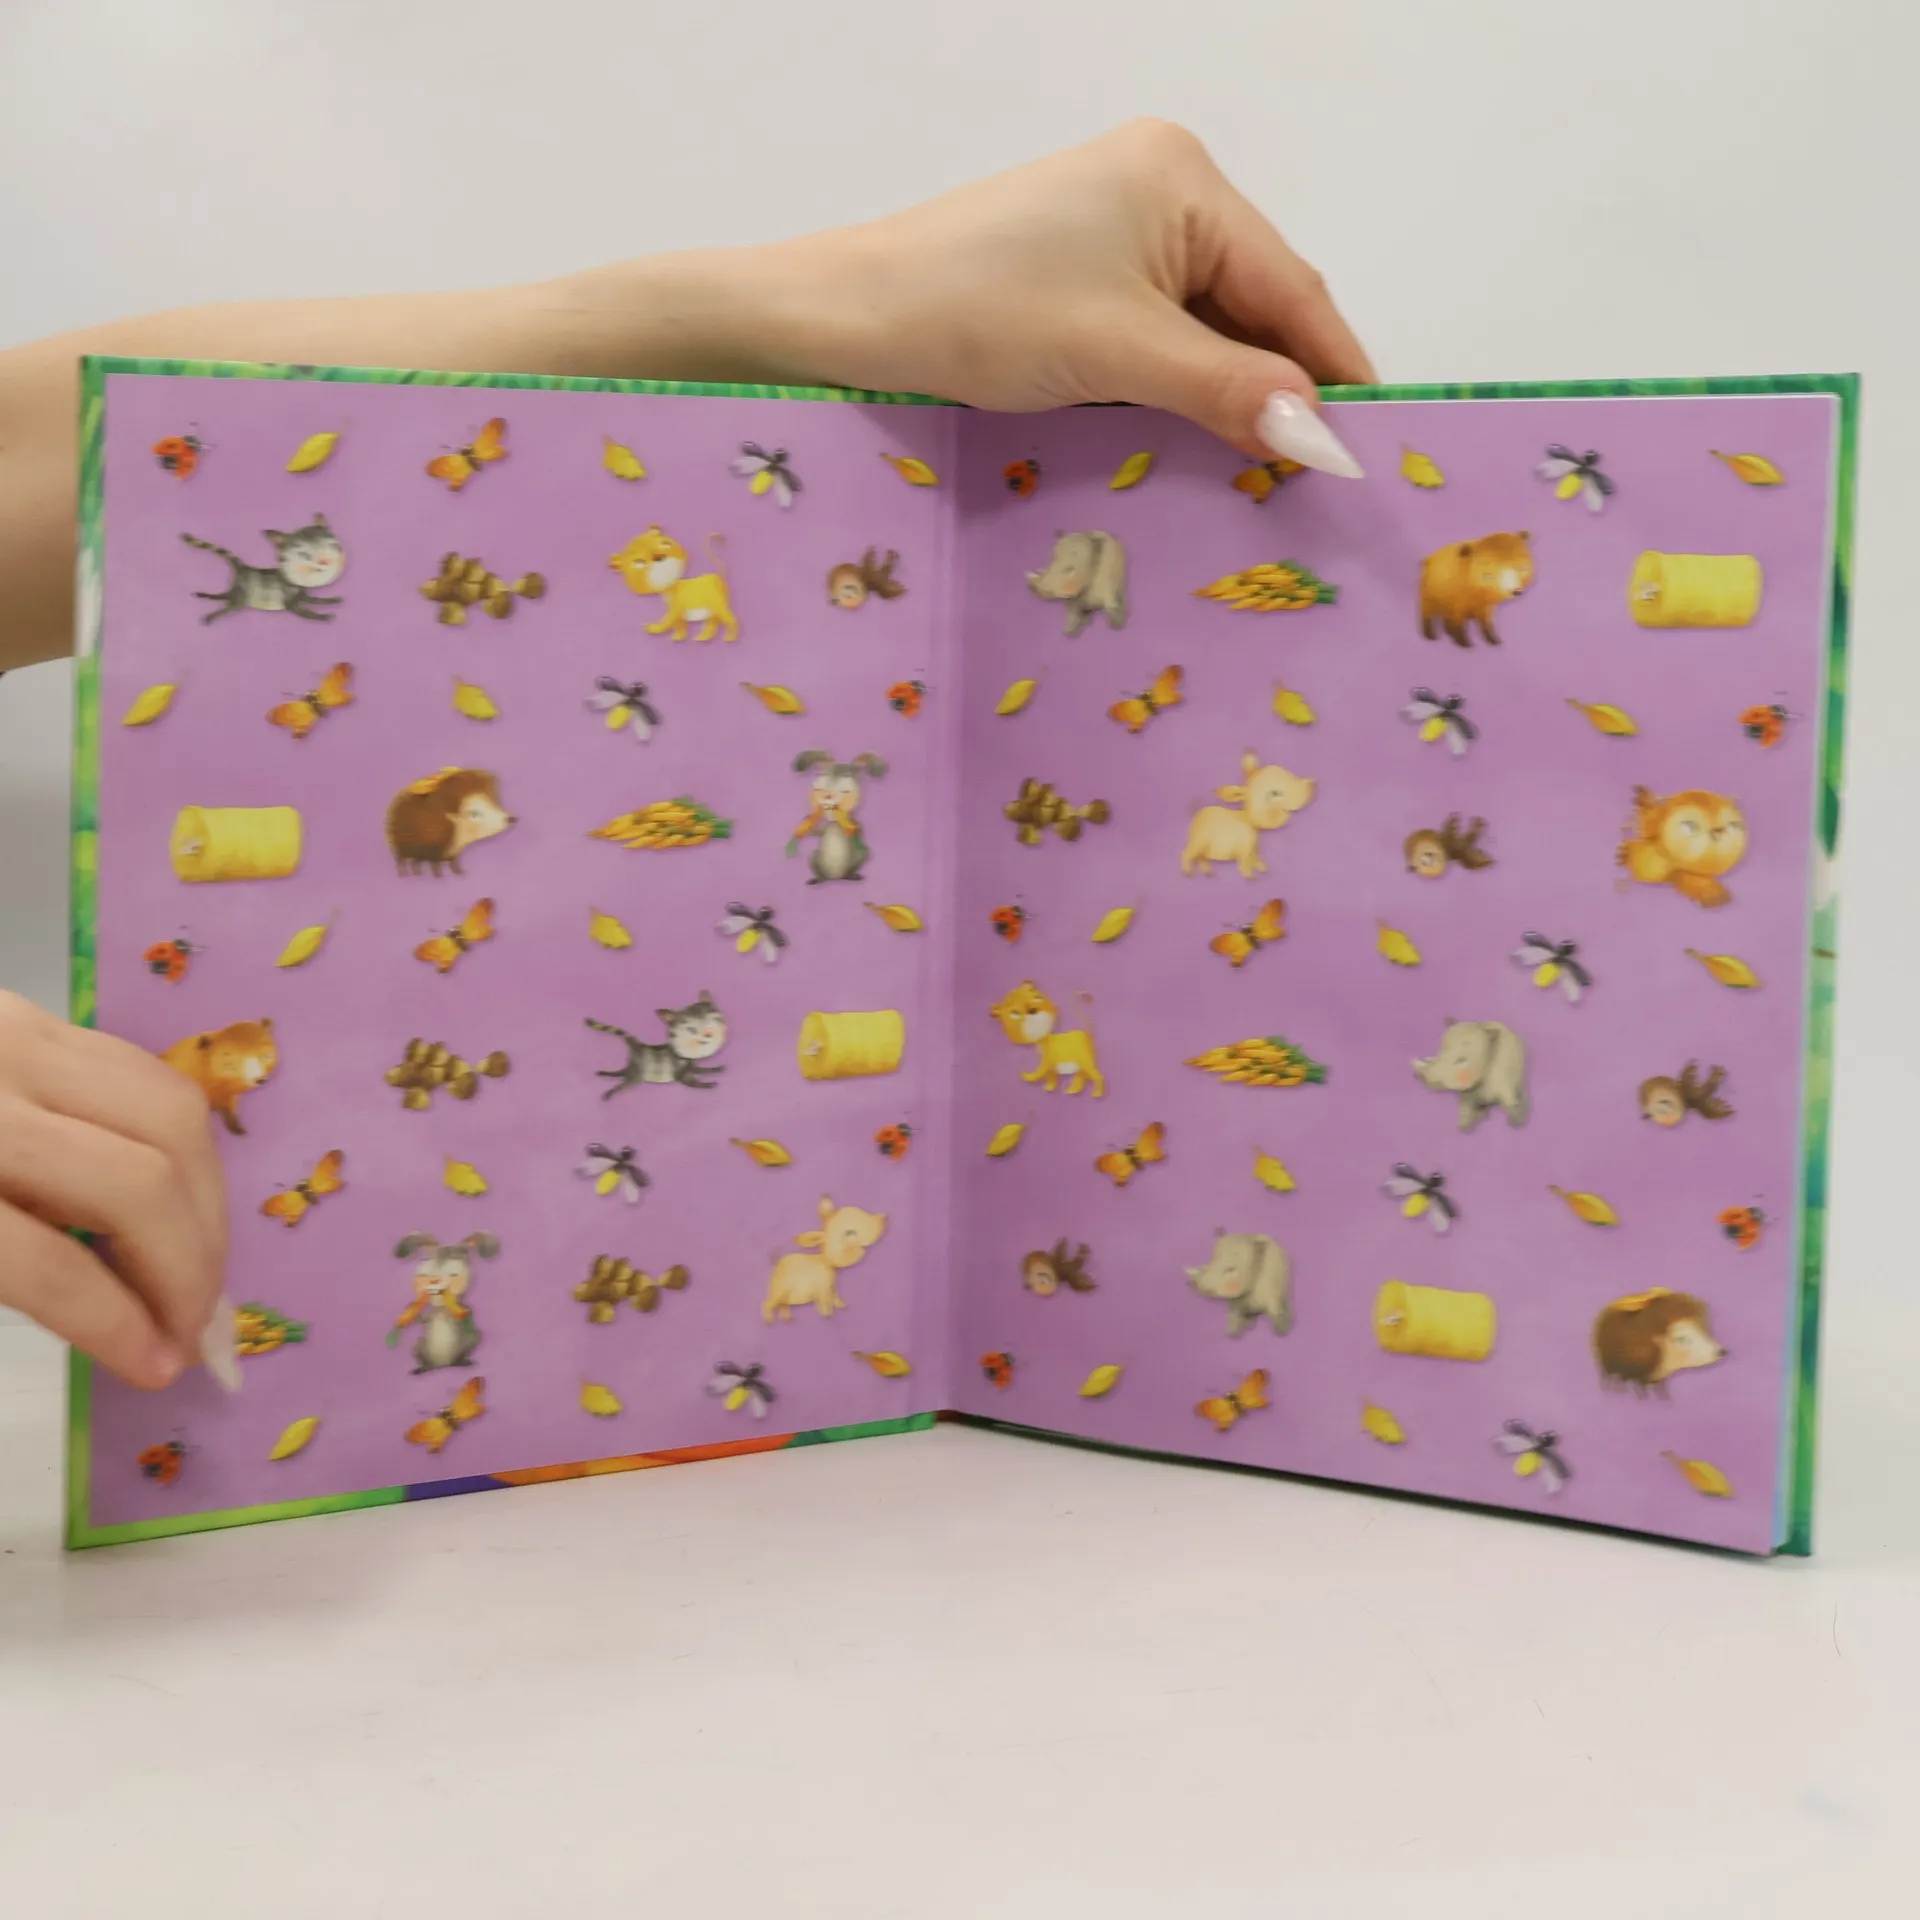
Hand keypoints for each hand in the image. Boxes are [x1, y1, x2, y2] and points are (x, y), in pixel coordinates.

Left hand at [0, 992, 228, 1387]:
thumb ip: (4, 1272)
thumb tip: (128, 1322)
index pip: (50, 1266)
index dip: (117, 1326)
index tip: (155, 1369)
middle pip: (141, 1181)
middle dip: (188, 1265)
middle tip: (192, 1322)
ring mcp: (12, 1037)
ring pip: (171, 1115)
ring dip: (206, 1202)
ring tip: (196, 1262)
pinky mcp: (30, 1014)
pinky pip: (147, 1074)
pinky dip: (178, 1144)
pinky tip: (168, 1195)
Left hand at [571, 121, 1374, 476]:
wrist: (844, 315)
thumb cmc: (971, 309)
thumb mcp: (1115, 354)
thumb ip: (1229, 392)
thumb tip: (1328, 443)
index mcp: (1185, 179)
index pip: (1294, 291)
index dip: (1334, 378)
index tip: (1374, 457)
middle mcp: (1163, 189)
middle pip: (1257, 310)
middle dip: (1281, 395)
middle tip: (1316, 490)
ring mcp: (1118, 231)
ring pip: (1208, 332)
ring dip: (1229, 402)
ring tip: (1260, 484)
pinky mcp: (1081, 273)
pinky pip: (1159, 339)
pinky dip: (1177, 393)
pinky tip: (1190, 449)